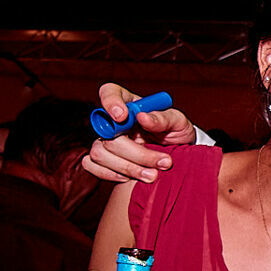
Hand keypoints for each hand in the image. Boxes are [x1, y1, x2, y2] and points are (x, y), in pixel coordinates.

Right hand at [82, 82, 197, 182]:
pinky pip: (91, 165)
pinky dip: (112, 175)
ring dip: (129, 167)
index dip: (110, 102)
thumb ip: (163, 118)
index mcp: (130, 104)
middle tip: (163, 162)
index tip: (122, 116)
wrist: (178, 156)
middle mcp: (114, 121)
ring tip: (153, 175)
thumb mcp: (178, 122)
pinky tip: (132, 178)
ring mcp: (105, 140)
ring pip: (99, 152)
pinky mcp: (102, 160)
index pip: (109, 92)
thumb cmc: (176, 132)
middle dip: (137, 153)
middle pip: (108, 132)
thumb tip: (142, 117)